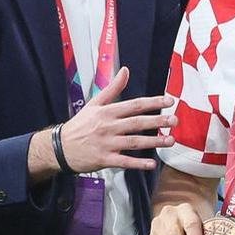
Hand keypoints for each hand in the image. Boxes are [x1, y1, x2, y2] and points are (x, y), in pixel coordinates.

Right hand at [59, 66, 176, 172]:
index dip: (152, 103)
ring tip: (170, 140)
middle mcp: (108, 127)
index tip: (169, 101)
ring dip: (153, 142)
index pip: (134, 105)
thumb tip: (125, 70)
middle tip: (174, 120)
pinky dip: (138, 163)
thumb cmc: (80, 125)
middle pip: (137, 123)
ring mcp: (107, 144)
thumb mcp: (94, 103)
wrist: (60, 147)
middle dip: (157, 121)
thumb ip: (112, 88)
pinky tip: (152, 163)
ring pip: (134, 142)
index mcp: (107, 112)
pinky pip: (124, 161)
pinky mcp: (105, 159)